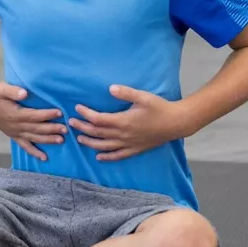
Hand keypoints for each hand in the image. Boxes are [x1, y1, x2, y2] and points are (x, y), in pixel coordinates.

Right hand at [0, 83, 65, 160]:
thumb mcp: (0, 88)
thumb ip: (13, 91)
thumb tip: (25, 93)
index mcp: (14, 114)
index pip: (33, 115)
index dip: (46, 114)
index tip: (59, 112)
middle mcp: (15, 126)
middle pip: (36, 128)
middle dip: (52, 129)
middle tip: (66, 129)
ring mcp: (14, 132)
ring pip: (33, 138)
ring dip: (47, 140)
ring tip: (61, 141)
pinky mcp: (13, 136)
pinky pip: (25, 146)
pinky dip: (34, 152)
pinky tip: (44, 158)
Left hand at [70, 85, 192, 161]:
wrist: (176, 123)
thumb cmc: (160, 108)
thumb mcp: (143, 96)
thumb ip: (125, 93)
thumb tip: (109, 88)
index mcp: (123, 121)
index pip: (98, 119)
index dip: (86, 114)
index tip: (77, 108)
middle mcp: (123, 135)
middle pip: (97, 133)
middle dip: (82, 128)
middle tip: (71, 123)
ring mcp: (128, 144)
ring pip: (104, 146)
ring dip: (90, 143)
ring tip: (79, 139)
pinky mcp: (135, 149)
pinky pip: (118, 156)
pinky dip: (107, 157)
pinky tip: (98, 157)